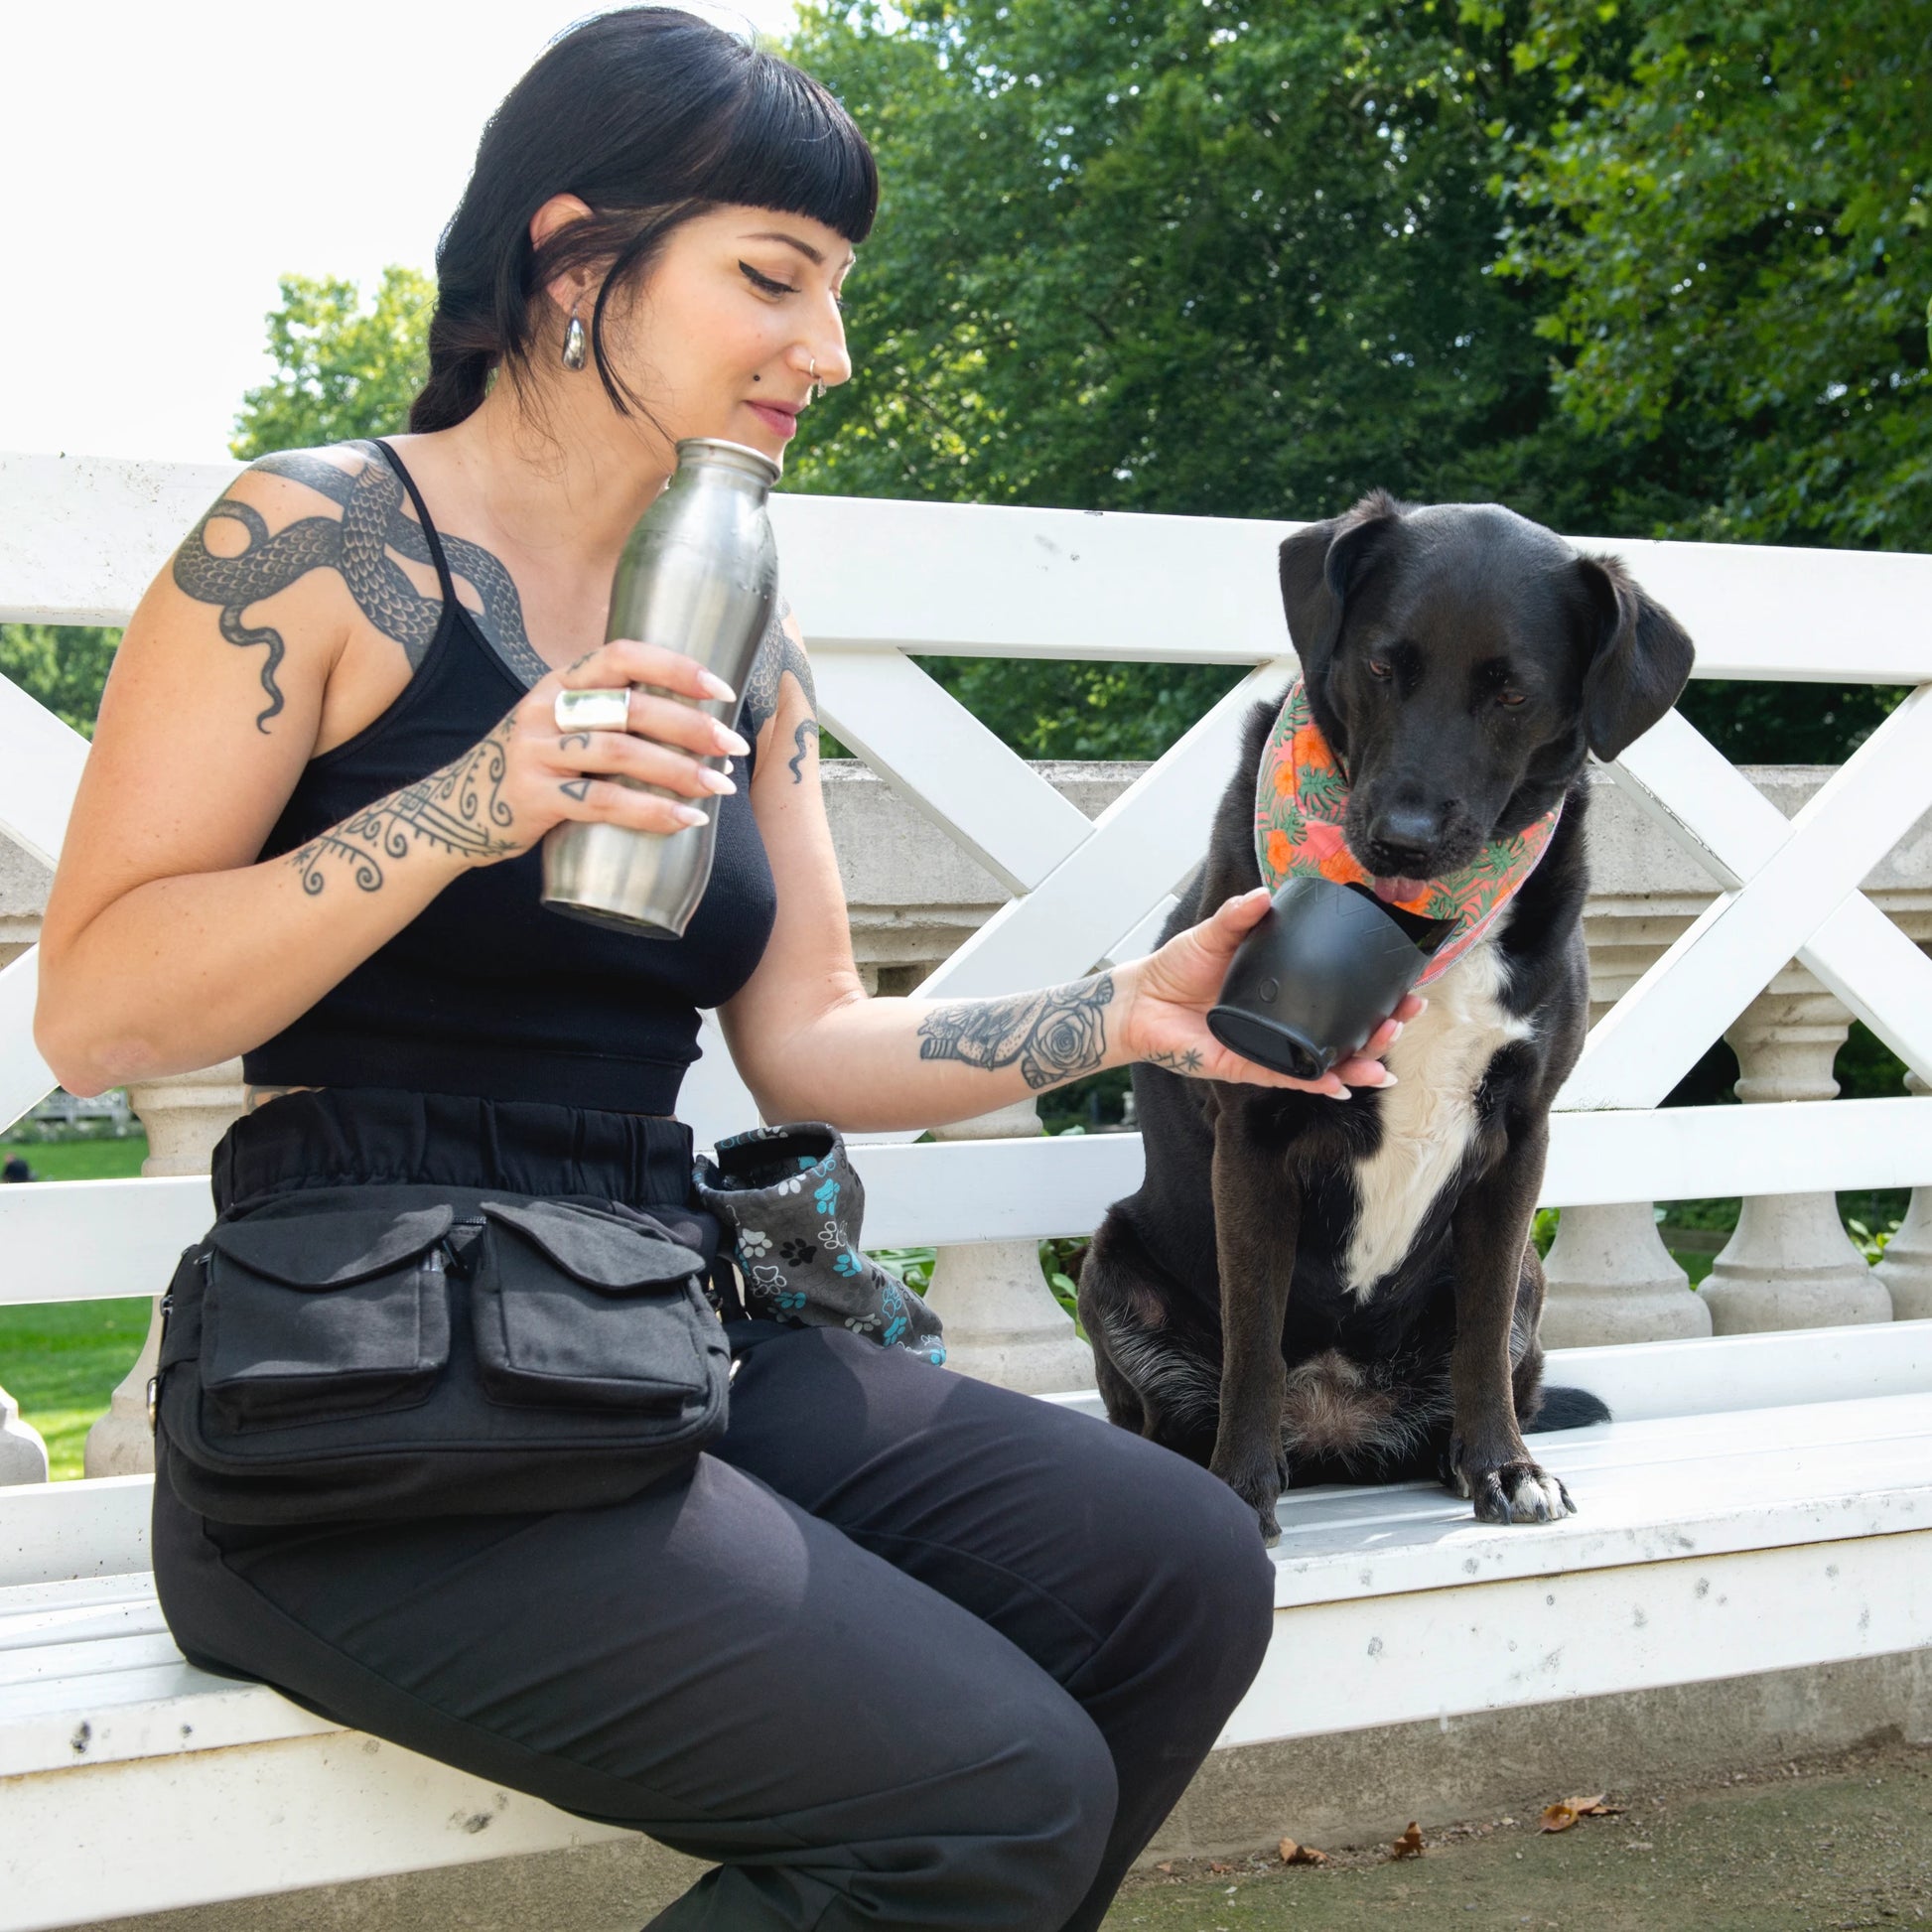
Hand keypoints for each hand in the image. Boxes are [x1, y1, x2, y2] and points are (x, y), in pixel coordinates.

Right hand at [472, 639, 751, 862]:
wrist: (457, 811)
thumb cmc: (533, 768)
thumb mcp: (560, 725)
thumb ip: (608, 715)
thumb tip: (695, 723)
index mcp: (560, 681)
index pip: (622, 655)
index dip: (676, 667)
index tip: (722, 690)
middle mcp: (545, 708)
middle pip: (631, 707)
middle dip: (693, 726)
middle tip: (734, 747)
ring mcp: (535, 751)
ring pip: (621, 752)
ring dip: (680, 770)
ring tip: (720, 787)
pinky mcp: (533, 796)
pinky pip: (602, 802)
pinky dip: (651, 811)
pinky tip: (686, 820)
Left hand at [1117, 886, 1424, 1096]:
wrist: (1139, 1001)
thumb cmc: (1175, 968)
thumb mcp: (1213, 934)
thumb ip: (1239, 915)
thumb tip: (1265, 895)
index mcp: (1282, 987)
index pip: (1337, 991)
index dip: (1372, 991)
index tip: (1403, 984)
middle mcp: (1283, 1019)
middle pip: (1343, 1030)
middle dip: (1379, 1030)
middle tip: (1402, 1018)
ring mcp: (1269, 1045)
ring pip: (1324, 1060)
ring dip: (1357, 1062)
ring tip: (1382, 1060)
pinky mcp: (1247, 1066)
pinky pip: (1288, 1077)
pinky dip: (1315, 1083)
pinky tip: (1342, 1085)